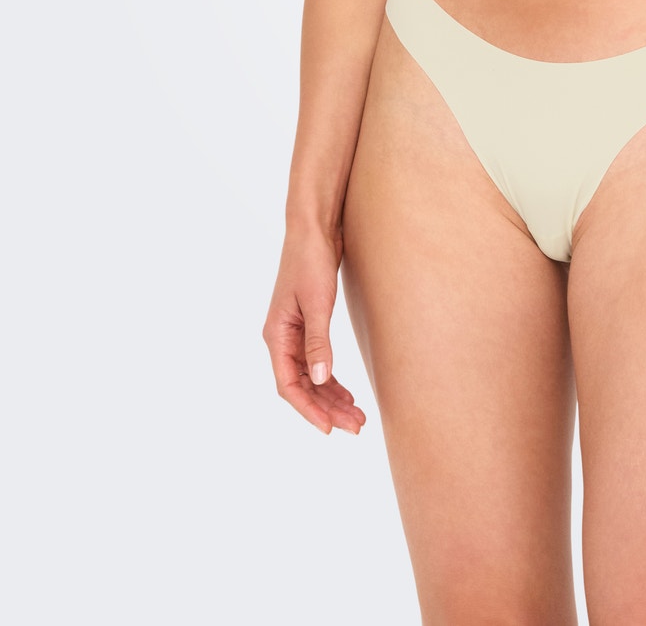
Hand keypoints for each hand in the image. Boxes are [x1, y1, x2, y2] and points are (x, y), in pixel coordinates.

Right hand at [263, 225, 366, 435]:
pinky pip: (317, 362)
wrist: (314, 228)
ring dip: (331, 397)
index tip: (329, 429)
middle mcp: (282, 338)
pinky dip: (332, 379)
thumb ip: (318, 342)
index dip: (309, 410)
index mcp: (277, 336)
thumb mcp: (317, 302)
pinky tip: (347, 392)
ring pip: (311, 377)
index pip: (289, 386)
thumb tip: (321, 380)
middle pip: (302, 386)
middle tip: (356, 426)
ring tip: (356, 415)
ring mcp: (294, 333)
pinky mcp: (309, 325)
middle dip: (327, 408)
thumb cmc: (311, 260)